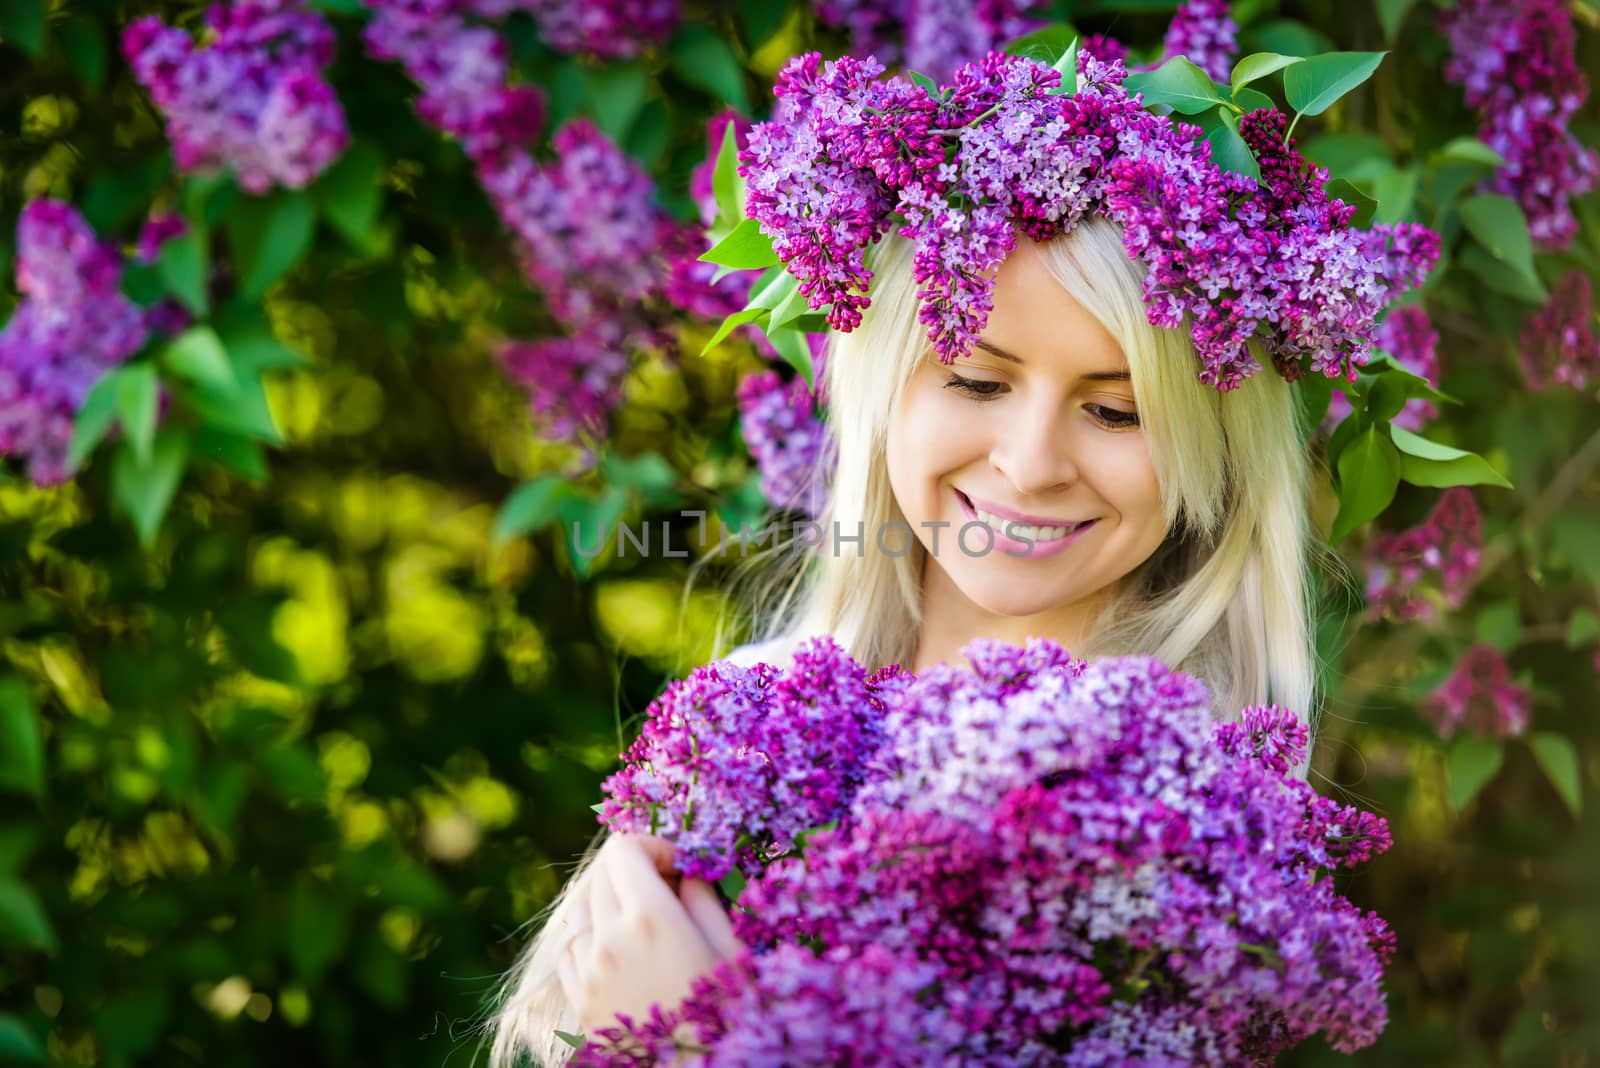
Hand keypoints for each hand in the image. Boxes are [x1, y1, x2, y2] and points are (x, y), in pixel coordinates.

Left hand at [558, 834, 742, 1036]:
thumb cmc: (728, 1016)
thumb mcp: (730, 950)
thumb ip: (703, 899)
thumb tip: (686, 872)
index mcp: (650, 918)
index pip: (625, 848)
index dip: (653, 845)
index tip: (679, 865)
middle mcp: (609, 938)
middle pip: (602, 873)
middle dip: (634, 868)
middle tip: (666, 888)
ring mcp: (587, 970)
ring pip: (579, 907)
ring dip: (608, 898)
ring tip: (640, 916)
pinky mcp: (579, 999)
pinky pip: (568, 947)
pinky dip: (587, 933)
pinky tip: (616, 946)